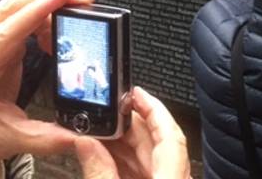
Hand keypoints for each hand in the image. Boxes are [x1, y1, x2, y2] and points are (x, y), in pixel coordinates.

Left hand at [0, 0, 94, 167]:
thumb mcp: (11, 141)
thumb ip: (49, 138)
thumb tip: (85, 136)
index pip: (6, 30)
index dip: (36, 10)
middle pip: (10, 8)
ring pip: (16, 10)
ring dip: (47, 4)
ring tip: (78, 12)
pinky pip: (22, 23)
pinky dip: (44, 20)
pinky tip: (59, 34)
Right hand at [76, 87, 190, 178]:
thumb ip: (99, 171)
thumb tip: (85, 143)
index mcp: (173, 176)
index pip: (170, 132)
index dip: (152, 106)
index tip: (134, 91)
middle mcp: (175, 178)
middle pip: (156, 142)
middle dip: (126, 126)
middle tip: (102, 114)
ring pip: (148, 158)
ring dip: (121, 146)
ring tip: (96, 134)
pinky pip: (144, 173)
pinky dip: (123, 164)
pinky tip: (104, 158)